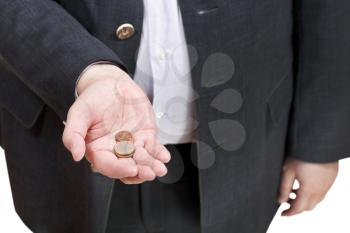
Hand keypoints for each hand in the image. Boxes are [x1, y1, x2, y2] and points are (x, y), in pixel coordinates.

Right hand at [62, 64, 170, 183]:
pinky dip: (160, 153)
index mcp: (98, 150)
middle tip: (149, 173)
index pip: (108, 165)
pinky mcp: (146, 135)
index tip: (130, 168)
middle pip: (128, 167)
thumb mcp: (79, 113)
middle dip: (140, 172)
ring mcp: (133, 143)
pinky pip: (154, 148)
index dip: (119, 169)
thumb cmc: (92, 99)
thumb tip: (75, 155)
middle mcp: (116, 150)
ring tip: (160, 169)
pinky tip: (164, 157)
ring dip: (152, 166)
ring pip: (143, 160)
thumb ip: (73, 134)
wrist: (110, 84)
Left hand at [277, 157, 337, 215]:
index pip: (299, 208)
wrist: (319, 142)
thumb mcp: (287, 171)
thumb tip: (280, 201)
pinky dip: (312, 193)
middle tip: (286, 202)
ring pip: (316, 200)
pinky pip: (322, 191)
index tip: (282, 214)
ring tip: (293, 192)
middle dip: (297, 207)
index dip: (290, 213)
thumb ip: (283, 188)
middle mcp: (320, 190)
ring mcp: (327, 184)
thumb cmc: (302, 154)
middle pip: (308, 206)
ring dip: (305, 200)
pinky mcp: (331, 177)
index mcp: (309, 190)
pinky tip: (304, 184)